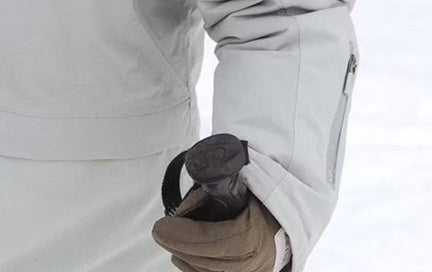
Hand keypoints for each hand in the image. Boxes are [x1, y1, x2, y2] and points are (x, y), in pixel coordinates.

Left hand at [151, 188, 290, 271]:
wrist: (286, 217)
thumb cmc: (260, 196)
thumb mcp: (241, 182)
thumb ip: (216, 184)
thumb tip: (190, 194)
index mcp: (256, 232)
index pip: (214, 240)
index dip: (185, 235)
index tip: (161, 226)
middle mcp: (258, 259)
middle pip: (211, 260)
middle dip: (180, 245)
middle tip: (159, 231)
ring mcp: (256, 271)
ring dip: (185, 258)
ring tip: (167, 240)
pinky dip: (195, 269)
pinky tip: (180, 257)